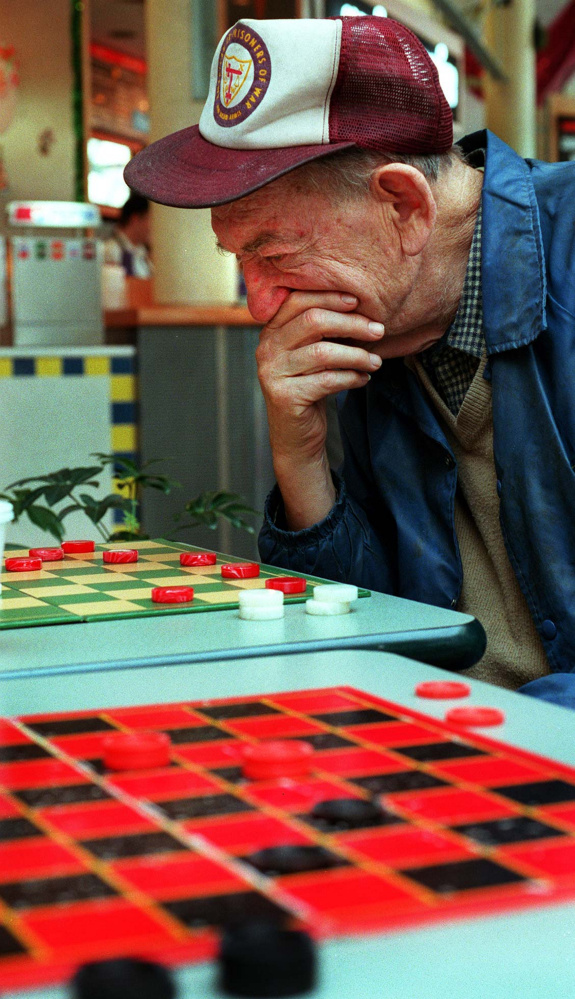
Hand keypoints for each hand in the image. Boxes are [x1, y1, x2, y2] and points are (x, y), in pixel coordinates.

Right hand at [256, 291, 383, 528]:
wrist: (296, 436)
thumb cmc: (309, 389)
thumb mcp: (312, 355)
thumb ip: (321, 331)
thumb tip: (360, 304)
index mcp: (271, 331)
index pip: (298, 300)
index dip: (330, 297)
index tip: (360, 301)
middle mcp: (266, 349)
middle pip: (313, 321)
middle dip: (351, 323)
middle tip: (379, 331)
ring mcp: (272, 373)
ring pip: (323, 352)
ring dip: (356, 355)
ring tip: (376, 361)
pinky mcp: (285, 396)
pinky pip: (326, 380)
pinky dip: (350, 377)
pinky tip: (363, 378)